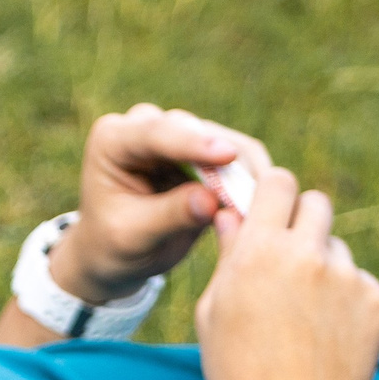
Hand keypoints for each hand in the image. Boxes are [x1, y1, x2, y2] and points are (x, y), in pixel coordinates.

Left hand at [55, 105, 272, 304]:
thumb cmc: (114, 245)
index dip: (194, 144)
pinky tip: (264, 203)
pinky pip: (238, 157)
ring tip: (264, 204)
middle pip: (195, 131)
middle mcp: (146, 126)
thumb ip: (170, 215)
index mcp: (114, 140)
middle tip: (257, 193)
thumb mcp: (134, 236)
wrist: (115, 253)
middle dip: (227, 162)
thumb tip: (212, 202)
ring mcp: (177, 135)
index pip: (156, 134)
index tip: (228, 156)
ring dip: (246, 172)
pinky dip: (252, 179)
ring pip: (225, 140)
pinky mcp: (203, 151)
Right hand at [191, 165, 378, 379]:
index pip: (278, 181)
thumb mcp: (214, 313)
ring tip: (306, 315)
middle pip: (316, 202)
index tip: (269, 207)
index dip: (273, 191)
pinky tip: (328, 335)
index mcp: (260, 251)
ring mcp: (347, 276)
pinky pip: (358, 281)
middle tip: (289, 255)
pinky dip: (346, 299)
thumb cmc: (240, 373)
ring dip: (322, 266)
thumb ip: (228, 256)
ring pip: (337, 247)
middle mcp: (307, 254)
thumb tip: (232, 215)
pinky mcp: (376, 299)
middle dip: (302, 220)